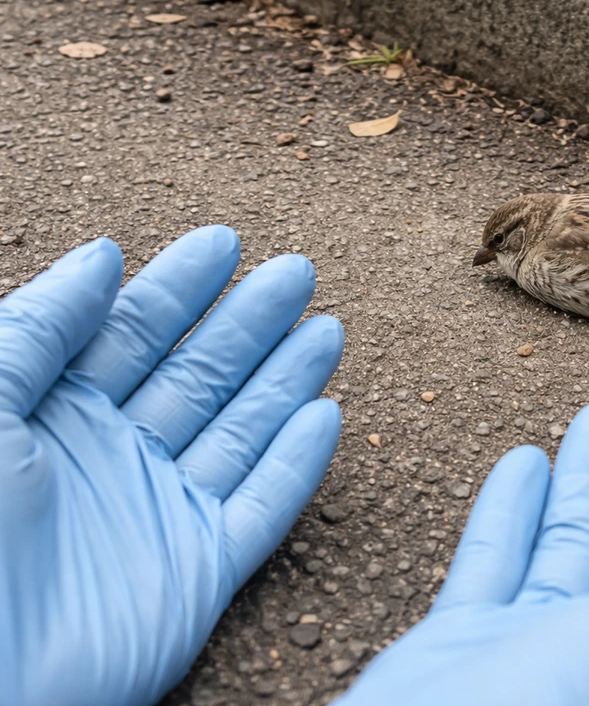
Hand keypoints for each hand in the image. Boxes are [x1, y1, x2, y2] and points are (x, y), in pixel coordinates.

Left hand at [0, 228, 343, 705]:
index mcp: (49, 414)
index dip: (178, 286)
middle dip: (249, 321)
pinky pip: (261, 509)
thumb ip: (37, 327)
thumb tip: (102, 256)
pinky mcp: (197, 571)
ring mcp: (158, 512)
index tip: (223, 242)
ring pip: (240, 431)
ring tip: (326, 327)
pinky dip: (296, 466)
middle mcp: (110, 457)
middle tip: (297, 271)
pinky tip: (325, 416)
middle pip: (198, 373)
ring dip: (286, 379)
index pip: (127, 333)